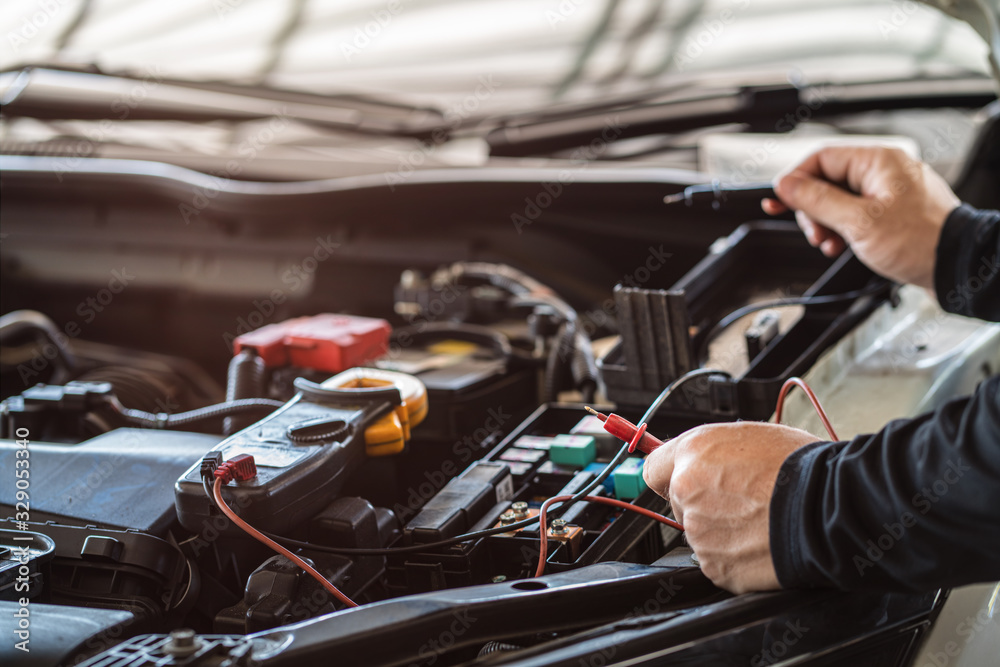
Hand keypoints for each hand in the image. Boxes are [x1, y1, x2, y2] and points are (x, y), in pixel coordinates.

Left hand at [642, 422, 819, 592]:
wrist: (827, 507)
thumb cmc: (800, 468)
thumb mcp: (750, 436)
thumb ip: (713, 452)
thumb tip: (701, 460)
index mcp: (693, 451)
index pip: (653, 468)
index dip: (670, 476)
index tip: (680, 483)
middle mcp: (686, 488)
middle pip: (679, 502)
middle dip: (703, 504)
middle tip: (741, 502)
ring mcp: (698, 530)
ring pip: (700, 533)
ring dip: (721, 530)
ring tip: (758, 520)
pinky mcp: (714, 565)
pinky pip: (716, 560)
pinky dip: (734, 556)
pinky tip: (760, 542)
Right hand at [761, 146, 959, 289]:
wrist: (956, 266)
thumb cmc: (920, 242)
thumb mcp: (858, 222)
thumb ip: (817, 200)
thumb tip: (785, 185)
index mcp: (877, 161)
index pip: (820, 159)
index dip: (795, 181)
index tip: (780, 201)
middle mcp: (884, 171)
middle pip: (827, 181)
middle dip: (812, 210)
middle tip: (812, 232)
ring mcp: (889, 191)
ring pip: (839, 200)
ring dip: (826, 223)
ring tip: (827, 244)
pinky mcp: (893, 211)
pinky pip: (856, 213)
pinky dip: (843, 229)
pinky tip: (841, 246)